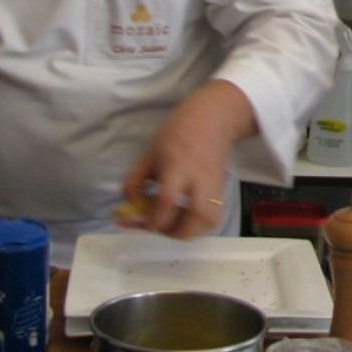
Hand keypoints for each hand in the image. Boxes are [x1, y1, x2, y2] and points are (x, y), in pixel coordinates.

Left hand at [120, 80, 253, 238]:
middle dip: (174, 232)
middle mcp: (199, 180)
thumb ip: (135, 180)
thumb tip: (130, 203)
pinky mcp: (222, 190)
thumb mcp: (149, 152)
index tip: (141, 222)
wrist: (213, 120)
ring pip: (209, 221)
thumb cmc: (177, 133)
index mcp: (177, 167)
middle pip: (196, 217)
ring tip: (173, 225)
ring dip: (189, 231)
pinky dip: (198, 225)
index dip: (152, 219)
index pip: (167, 201)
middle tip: (159, 226)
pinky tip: (184, 218)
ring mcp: (214, 186)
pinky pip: (213, 217)